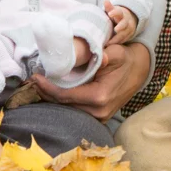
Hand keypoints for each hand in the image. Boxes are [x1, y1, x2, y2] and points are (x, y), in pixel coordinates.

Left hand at [28, 40, 149, 119]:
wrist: (139, 70)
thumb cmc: (125, 60)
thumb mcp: (116, 53)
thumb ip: (105, 54)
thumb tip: (100, 55)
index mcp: (100, 97)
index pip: (65, 96)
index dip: (47, 88)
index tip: (35, 77)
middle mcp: (98, 111)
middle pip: (63, 106)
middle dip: (45, 93)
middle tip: (31, 81)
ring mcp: (98, 117)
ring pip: (67, 110)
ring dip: (52, 98)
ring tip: (38, 85)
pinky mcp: (97, 117)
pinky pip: (74, 110)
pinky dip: (62, 101)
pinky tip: (51, 91)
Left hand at [105, 2, 137, 43]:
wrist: (128, 19)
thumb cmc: (116, 15)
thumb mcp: (113, 10)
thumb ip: (109, 7)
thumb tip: (106, 1)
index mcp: (121, 13)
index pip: (118, 12)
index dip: (114, 13)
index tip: (110, 14)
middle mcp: (126, 21)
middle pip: (124, 24)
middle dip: (120, 27)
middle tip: (115, 30)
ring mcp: (129, 28)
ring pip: (124, 34)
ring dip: (116, 39)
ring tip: (108, 43)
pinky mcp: (129, 35)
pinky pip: (124, 40)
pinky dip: (118, 42)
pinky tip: (110, 45)